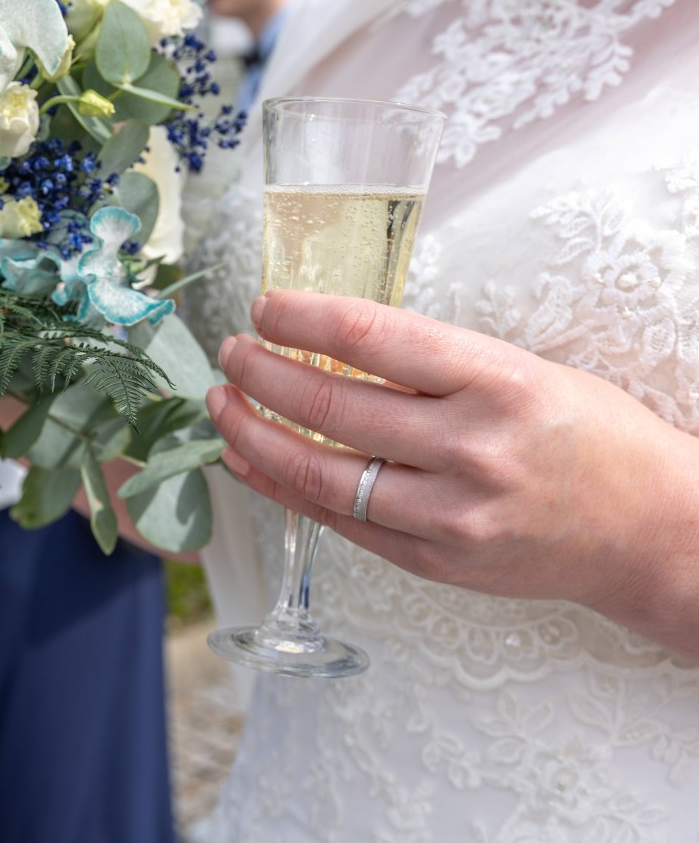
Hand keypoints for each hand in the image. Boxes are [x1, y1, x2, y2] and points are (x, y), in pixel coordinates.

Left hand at [206, 290, 698, 657]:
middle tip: (232, 351)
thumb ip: (432, 365)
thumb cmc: (587, 436)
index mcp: (499, 383)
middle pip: (332, 408)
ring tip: (223, 403)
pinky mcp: (432, 561)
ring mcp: (449, 515)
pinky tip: (247, 460)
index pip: (374, 339)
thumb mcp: (522, 371)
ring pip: (319, 474)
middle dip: (262, 373)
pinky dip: (281, 487)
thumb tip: (327, 340)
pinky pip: (337, 522)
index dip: (303, 319)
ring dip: (253, 435)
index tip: (265, 307)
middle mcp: (471, 450)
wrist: (645, 531)